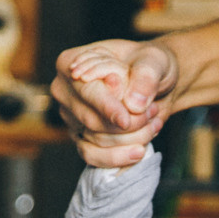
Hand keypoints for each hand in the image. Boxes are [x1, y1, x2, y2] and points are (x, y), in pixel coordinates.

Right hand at [50, 39, 176, 168]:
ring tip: (154, 123)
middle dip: (128, 124)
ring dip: (131, 138)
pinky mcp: (80, 137)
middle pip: (91, 120)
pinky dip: (119, 157)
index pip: (86, 90)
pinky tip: (140, 150)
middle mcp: (64, 91)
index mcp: (72, 63)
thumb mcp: (154, 60)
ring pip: (96, 140)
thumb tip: (134, 105)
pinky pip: (92, 156)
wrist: (154, 83)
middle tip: (153, 113)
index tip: (125, 121)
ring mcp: (70, 116)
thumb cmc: (149, 64)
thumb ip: (146, 76)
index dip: (106, 107)